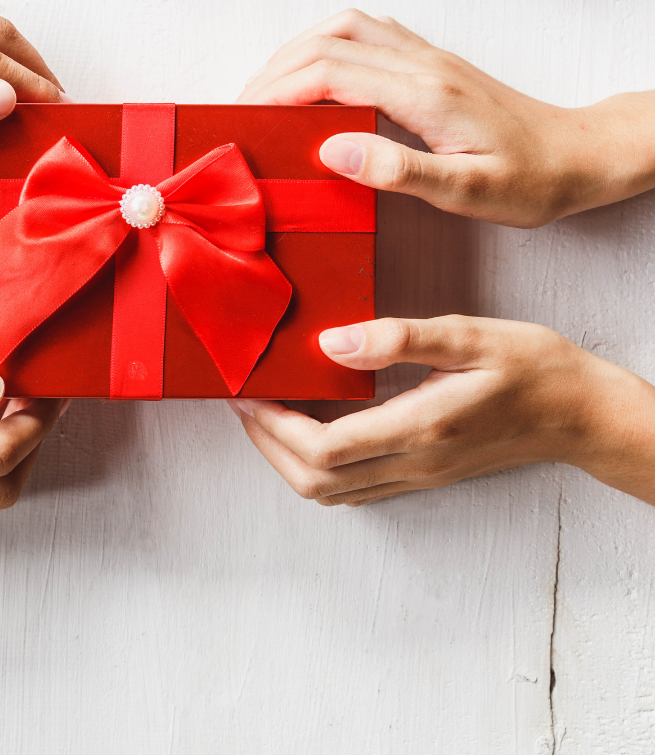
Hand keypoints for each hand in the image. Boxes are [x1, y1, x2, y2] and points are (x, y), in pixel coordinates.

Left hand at [229, 316, 654, 504]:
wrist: (583, 415)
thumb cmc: (534, 368)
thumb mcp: (470, 336)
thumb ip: (398, 338)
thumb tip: (332, 342)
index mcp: (421, 427)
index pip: (325, 448)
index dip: (275, 426)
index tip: (250, 395)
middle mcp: (414, 463)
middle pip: (315, 481)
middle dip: (268, 446)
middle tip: (245, 405)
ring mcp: (418, 477)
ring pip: (332, 493)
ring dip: (287, 460)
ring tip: (265, 417)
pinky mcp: (423, 477)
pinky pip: (354, 489)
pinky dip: (317, 468)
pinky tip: (308, 434)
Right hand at [238, 9, 654, 227]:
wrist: (580, 155)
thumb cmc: (530, 181)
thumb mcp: (468, 191)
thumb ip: (399, 171)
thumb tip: (333, 152)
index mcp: (426, 94)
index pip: (331, 72)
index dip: (278, 91)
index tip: (246, 117)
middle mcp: (424, 65)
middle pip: (328, 42)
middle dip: (274, 72)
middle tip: (243, 109)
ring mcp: (428, 59)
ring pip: (345, 29)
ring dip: (297, 53)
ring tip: (267, 91)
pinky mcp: (432, 64)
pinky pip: (368, 35)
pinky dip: (326, 48)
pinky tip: (315, 77)